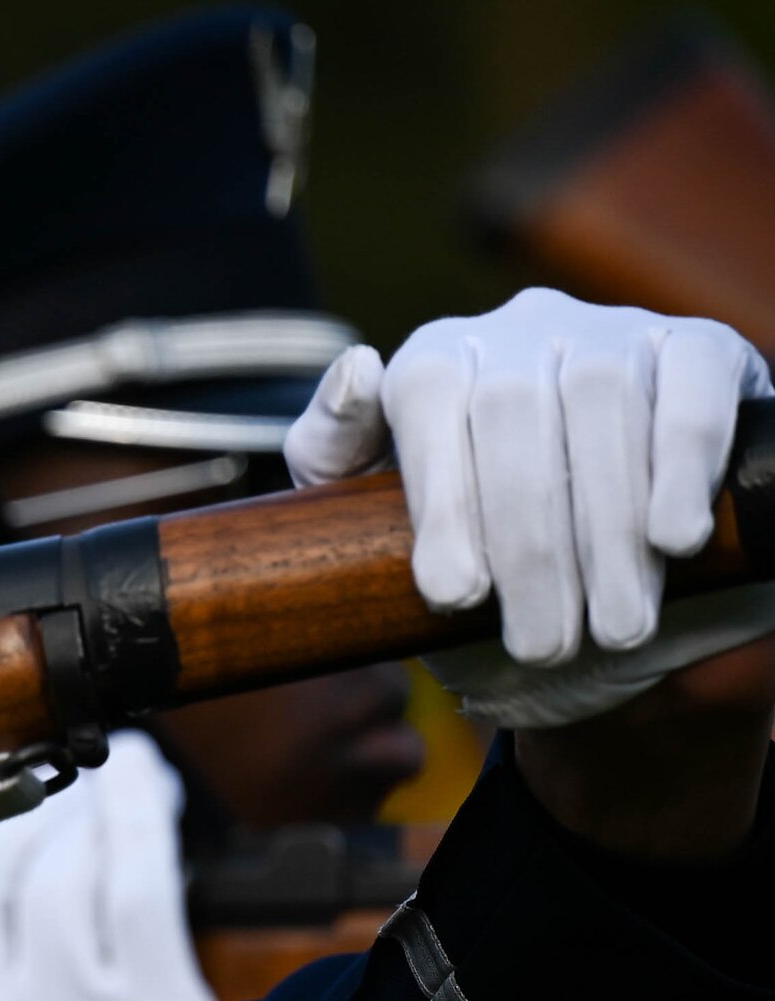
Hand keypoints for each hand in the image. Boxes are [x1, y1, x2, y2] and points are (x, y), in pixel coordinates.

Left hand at [285, 287, 774, 726]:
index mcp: (436, 358)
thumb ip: (330, 450)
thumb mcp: (368, 510)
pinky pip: (691, 389)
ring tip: (612, 626)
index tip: (453, 597)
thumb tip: (357, 368)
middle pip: (514, 410)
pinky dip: (682, 466)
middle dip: (528, 542)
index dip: (442, 500)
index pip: (428, 399)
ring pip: (602, 401)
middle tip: (541, 642)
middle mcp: (520, 328)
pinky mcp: (700, 349)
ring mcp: (612, 330)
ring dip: (609, 529)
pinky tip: (674, 540)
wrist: (586, 589)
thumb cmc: (467, 548)